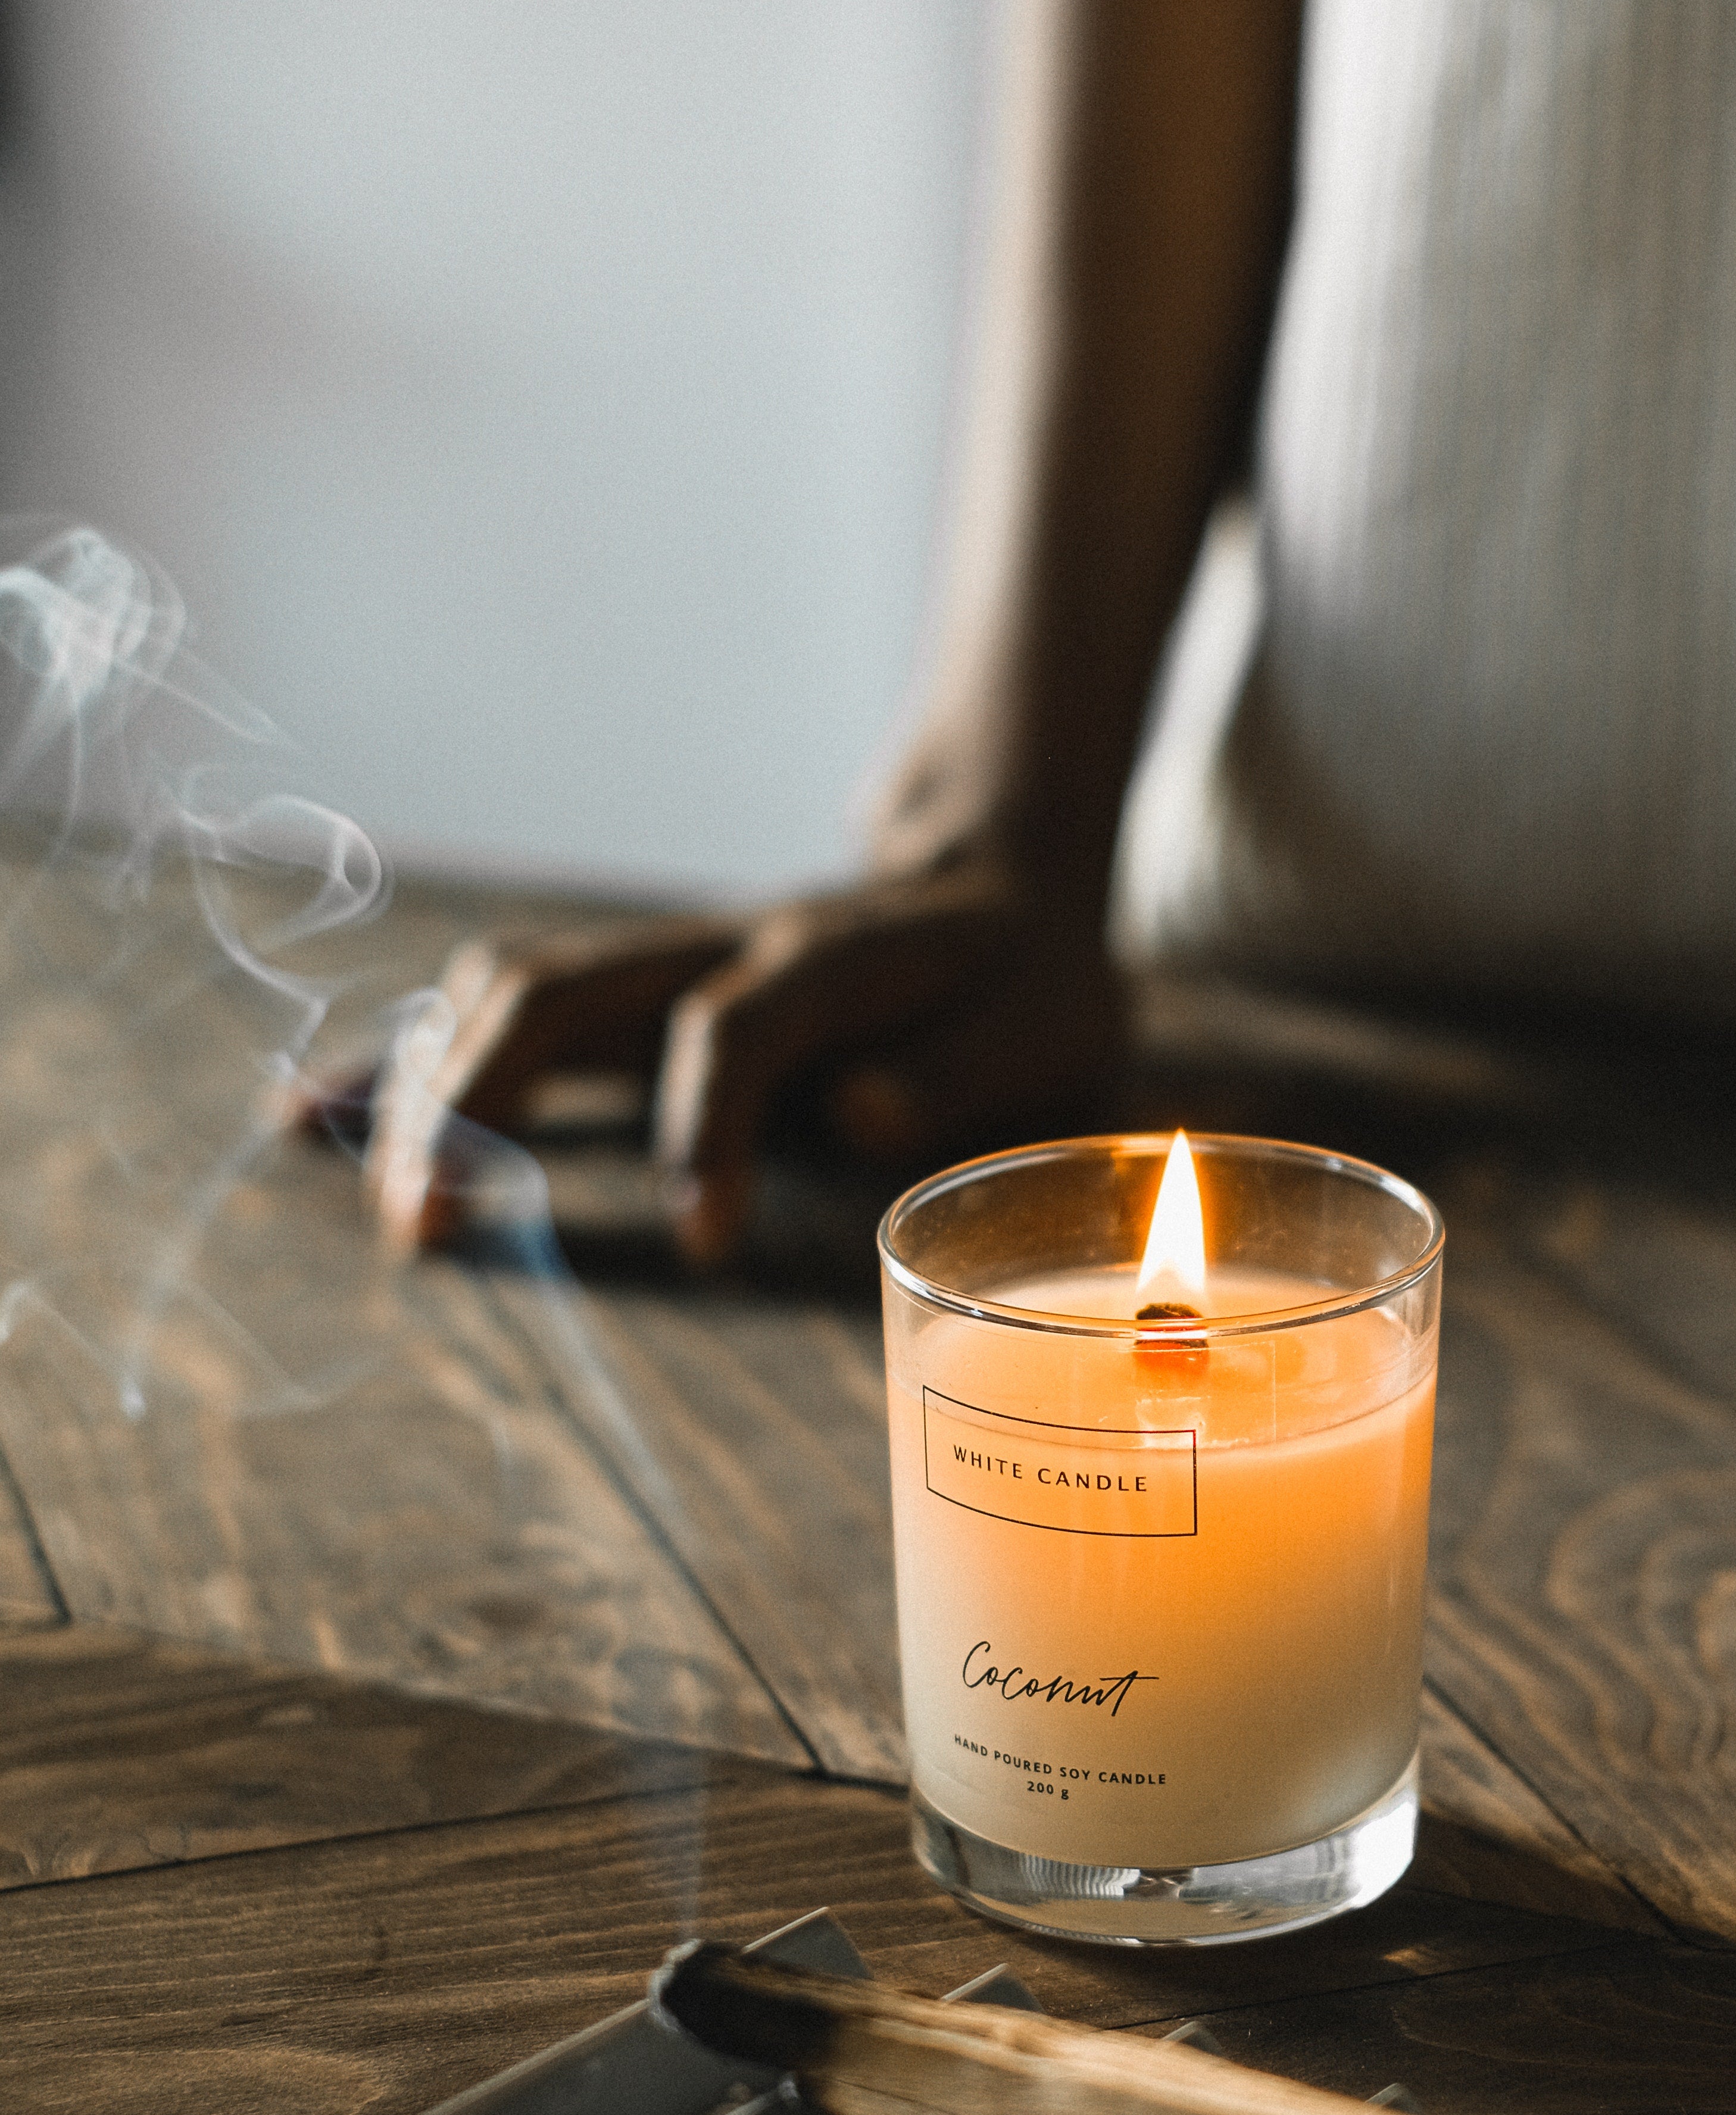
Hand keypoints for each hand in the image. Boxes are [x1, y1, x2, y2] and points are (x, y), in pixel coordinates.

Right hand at [365, 861, 1125, 1261]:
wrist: (996, 870)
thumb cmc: (1028, 980)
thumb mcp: (1046, 1029)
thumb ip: (961, 1073)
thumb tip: (865, 1114)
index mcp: (831, 958)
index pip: (735, 1028)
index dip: (707, 1130)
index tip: (697, 1244)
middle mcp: (720, 942)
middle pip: (558, 997)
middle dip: (480, 1107)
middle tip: (436, 1231)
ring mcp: (661, 956)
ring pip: (504, 996)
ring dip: (430, 1093)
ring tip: (397, 1212)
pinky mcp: (627, 987)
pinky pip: (491, 1011)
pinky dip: (402, 1062)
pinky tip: (310, 1118)